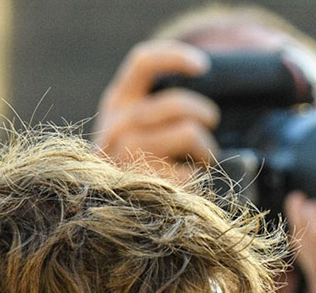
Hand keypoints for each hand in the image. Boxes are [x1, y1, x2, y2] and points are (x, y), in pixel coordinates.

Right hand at [94, 40, 220, 184]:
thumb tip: (204, 92)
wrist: (106, 213)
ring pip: (190, 133)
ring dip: (207, 148)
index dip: (175, 57)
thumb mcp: (129, 129)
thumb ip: (153, 108)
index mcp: (116, 103)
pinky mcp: (147, 186)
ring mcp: (129, 157)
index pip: (143, 63)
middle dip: (205, 115)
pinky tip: (189, 186)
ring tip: (202, 160)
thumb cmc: (133, 165)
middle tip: (209, 128)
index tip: (202, 66)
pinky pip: (194, 171)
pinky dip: (200, 178)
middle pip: (177, 103)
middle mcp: (118, 127)